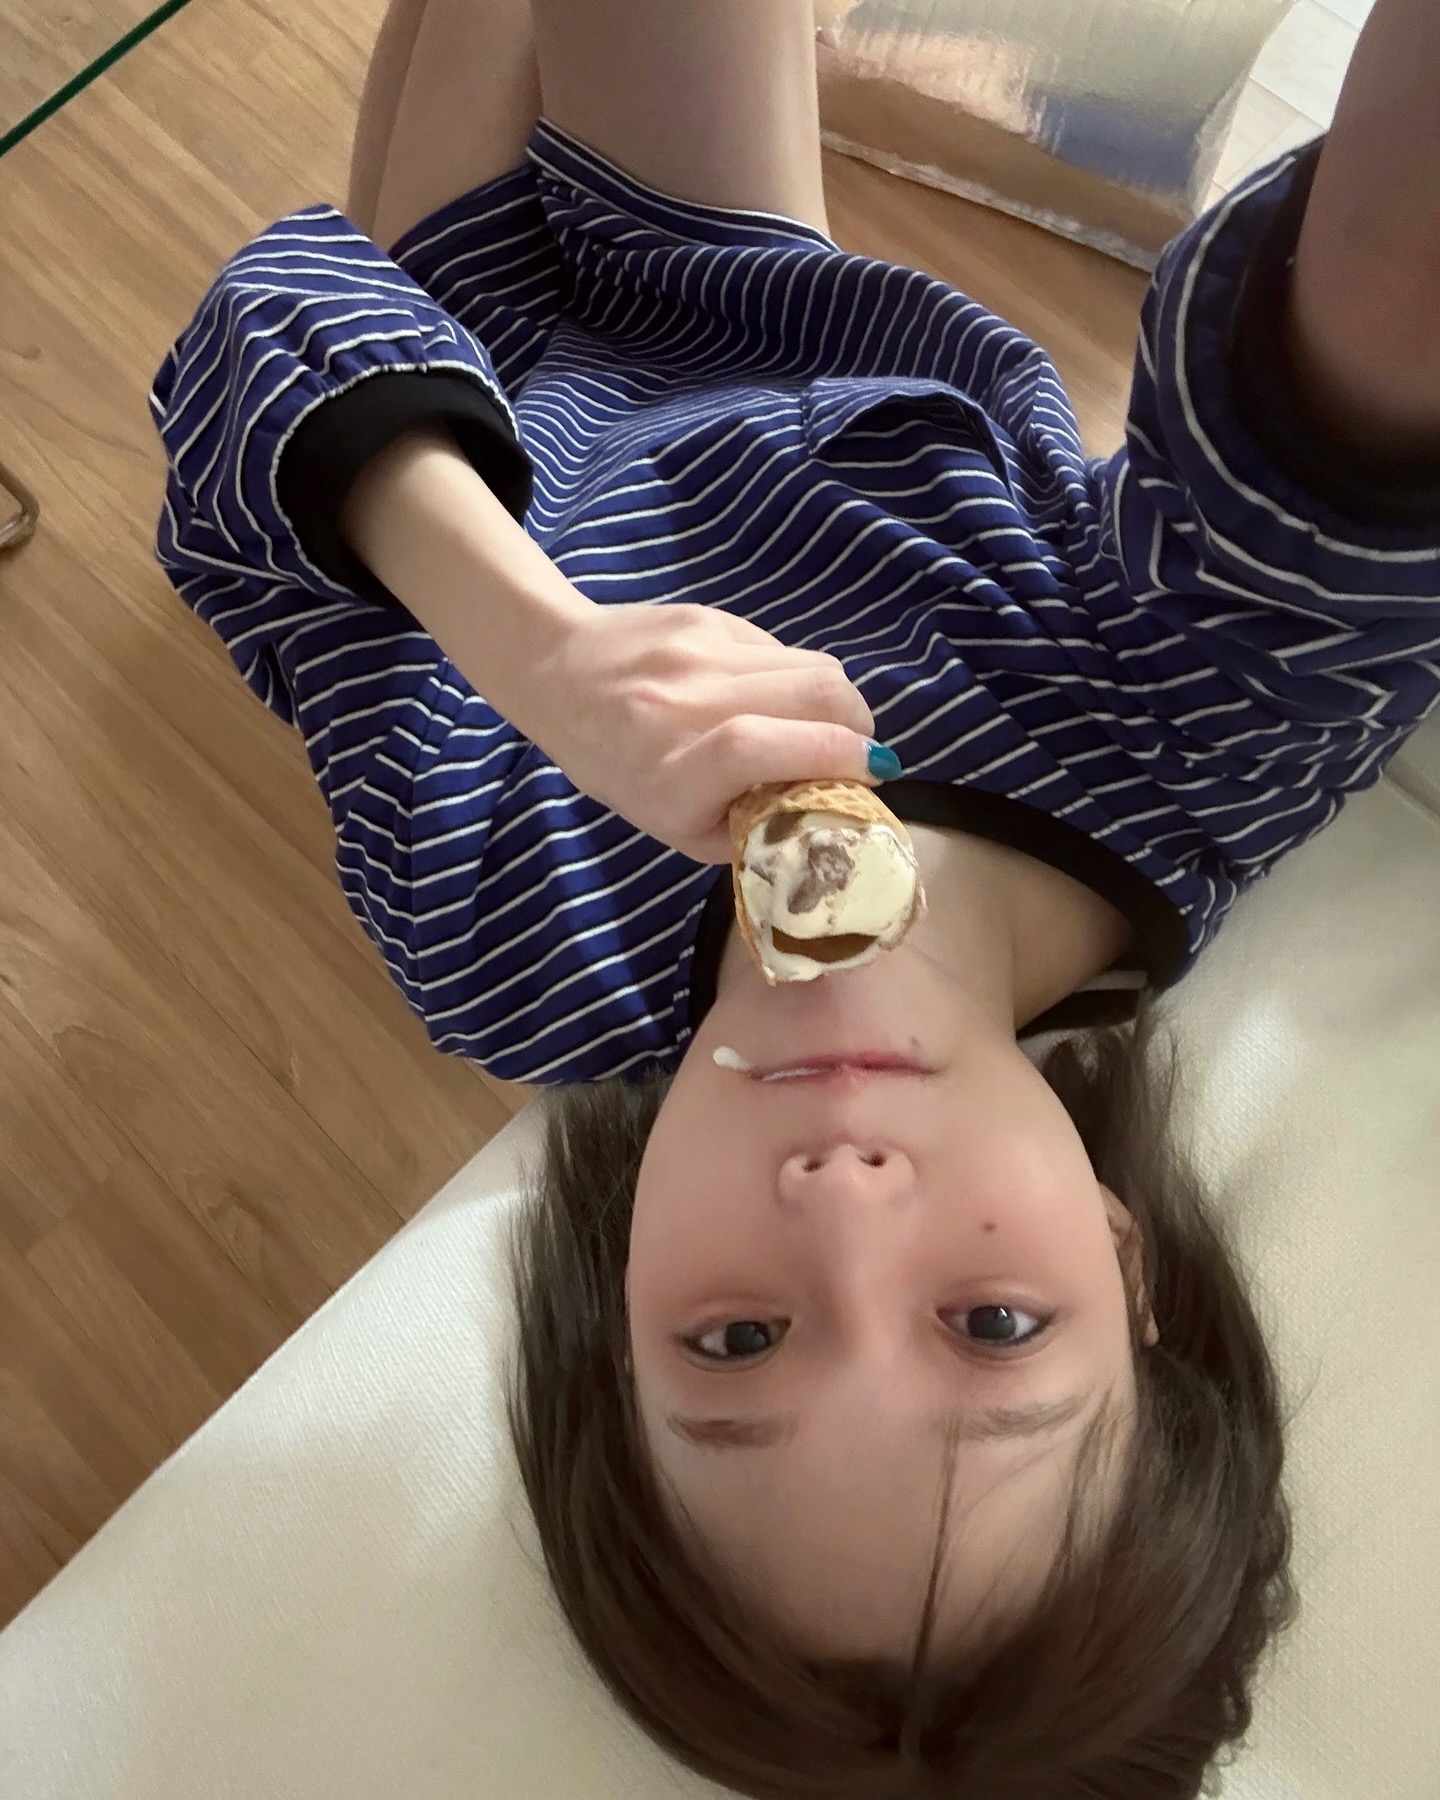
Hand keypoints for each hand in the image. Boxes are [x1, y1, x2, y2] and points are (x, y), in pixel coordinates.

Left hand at [526, 601, 882, 862]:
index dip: (835, 756)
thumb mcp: (673, 825)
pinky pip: (781, 649)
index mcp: (672, 769)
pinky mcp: (707, 617)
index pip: (768, 747)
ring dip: (837, 700)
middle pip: (814, 693)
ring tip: (827, 724)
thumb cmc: (614, 766)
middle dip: (858, 724)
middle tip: (859, 750)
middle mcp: (686, 703)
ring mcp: (698, 652)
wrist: (555, 674)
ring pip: (811, 664)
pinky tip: (772, 695)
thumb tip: (829, 812)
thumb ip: (748, 829)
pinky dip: (795, 678)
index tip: (872, 774)